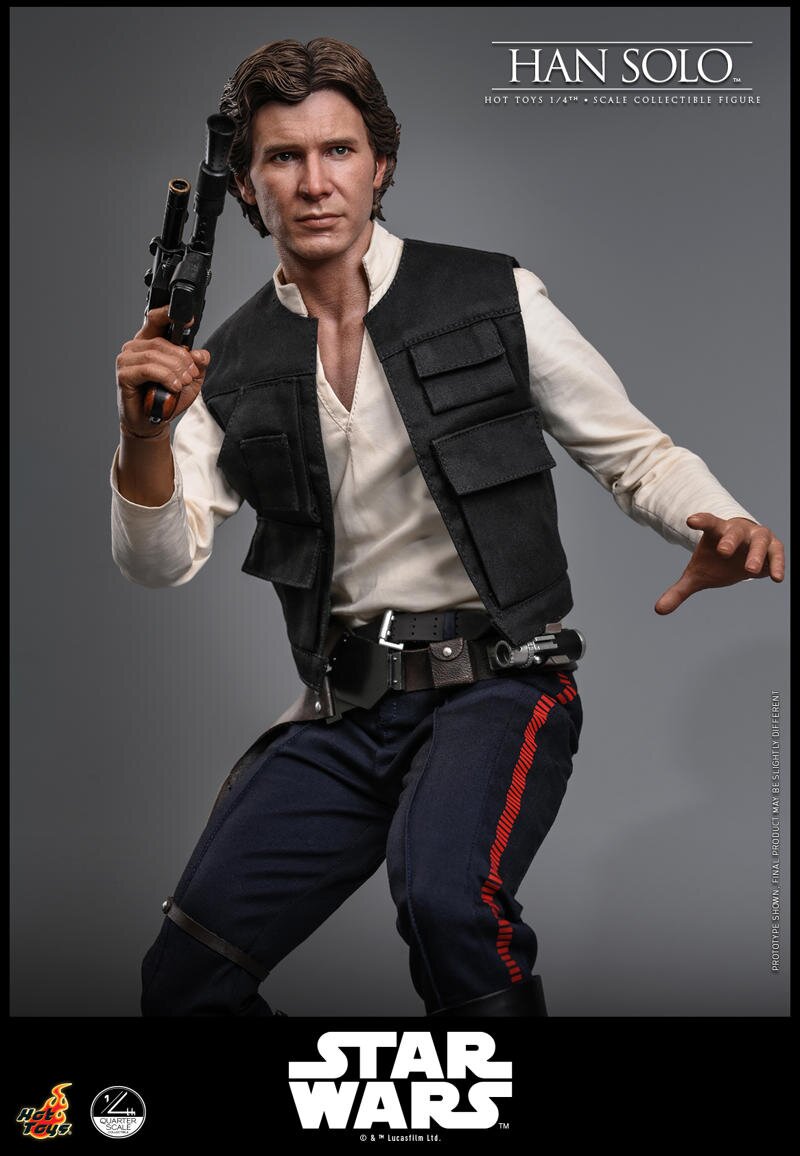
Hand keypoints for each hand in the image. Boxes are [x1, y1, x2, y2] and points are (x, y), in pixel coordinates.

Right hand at [116, 305, 209, 437]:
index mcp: (150, 341)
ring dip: (175, 369)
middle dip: (182, 358)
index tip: (189, 319)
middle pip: (161, 341)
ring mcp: (126, 360)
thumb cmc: (167, 398)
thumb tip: (201, 353)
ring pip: (155, 354)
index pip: (156, 319)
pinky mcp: (123, 375)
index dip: (170, 314)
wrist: (152, 423)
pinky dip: (164, 376)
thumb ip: (197, 365)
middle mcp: (135, 347)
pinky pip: (147, 369)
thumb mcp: (190, 381)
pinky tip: (174, 386)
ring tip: (184, 382)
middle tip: (192, 374)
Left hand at [654, 513, 784, 614]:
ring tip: (752, 571)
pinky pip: (776, 554)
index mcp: (716, 533)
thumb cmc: (716, 560)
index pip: (708, 523)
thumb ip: (678, 591)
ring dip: (756, 554)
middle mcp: (738, 531)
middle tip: (723, 551)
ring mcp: (757, 538)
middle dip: (729, 540)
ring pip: (760, 540)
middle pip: (734, 532)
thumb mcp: (697, 575)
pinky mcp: (773, 548)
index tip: (690, 521)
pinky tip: (776, 578)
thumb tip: (658, 610)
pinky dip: (777, 564)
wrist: (741, 553)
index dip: (701, 521)